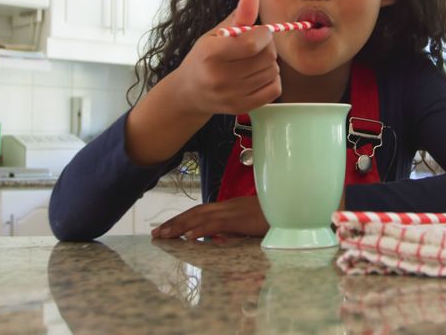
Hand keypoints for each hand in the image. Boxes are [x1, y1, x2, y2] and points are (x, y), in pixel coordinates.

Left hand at [151, 195, 268, 239]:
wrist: (290, 209)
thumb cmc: (274, 218)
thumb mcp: (249, 226)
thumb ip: (233, 231)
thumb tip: (218, 239)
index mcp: (229, 208)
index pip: (200, 212)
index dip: (181, 219)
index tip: (166, 228)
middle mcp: (227, 207)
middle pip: (195, 213)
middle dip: (174, 222)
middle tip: (156, 233)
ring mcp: (232, 211)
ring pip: (200, 217)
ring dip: (179, 226)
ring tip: (163, 235)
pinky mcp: (239, 219)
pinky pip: (216, 225)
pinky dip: (200, 230)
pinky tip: (187, 237)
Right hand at [172, 0, 280, 115]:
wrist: (190, 93)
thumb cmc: (204, 58)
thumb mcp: (215, 34)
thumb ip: (238, 15)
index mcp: (210, 54)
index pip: (251, 43)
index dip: (263, 34)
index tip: (260, 31)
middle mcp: (220, 78)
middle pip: (266, 57)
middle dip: (267, 46)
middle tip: (256, 45)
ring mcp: (231, 96)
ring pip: (273, 71)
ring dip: (270, 62)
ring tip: (254, 60)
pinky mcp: (242, 108)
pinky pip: (275, 89)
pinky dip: (272, 79)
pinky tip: (258, 75)